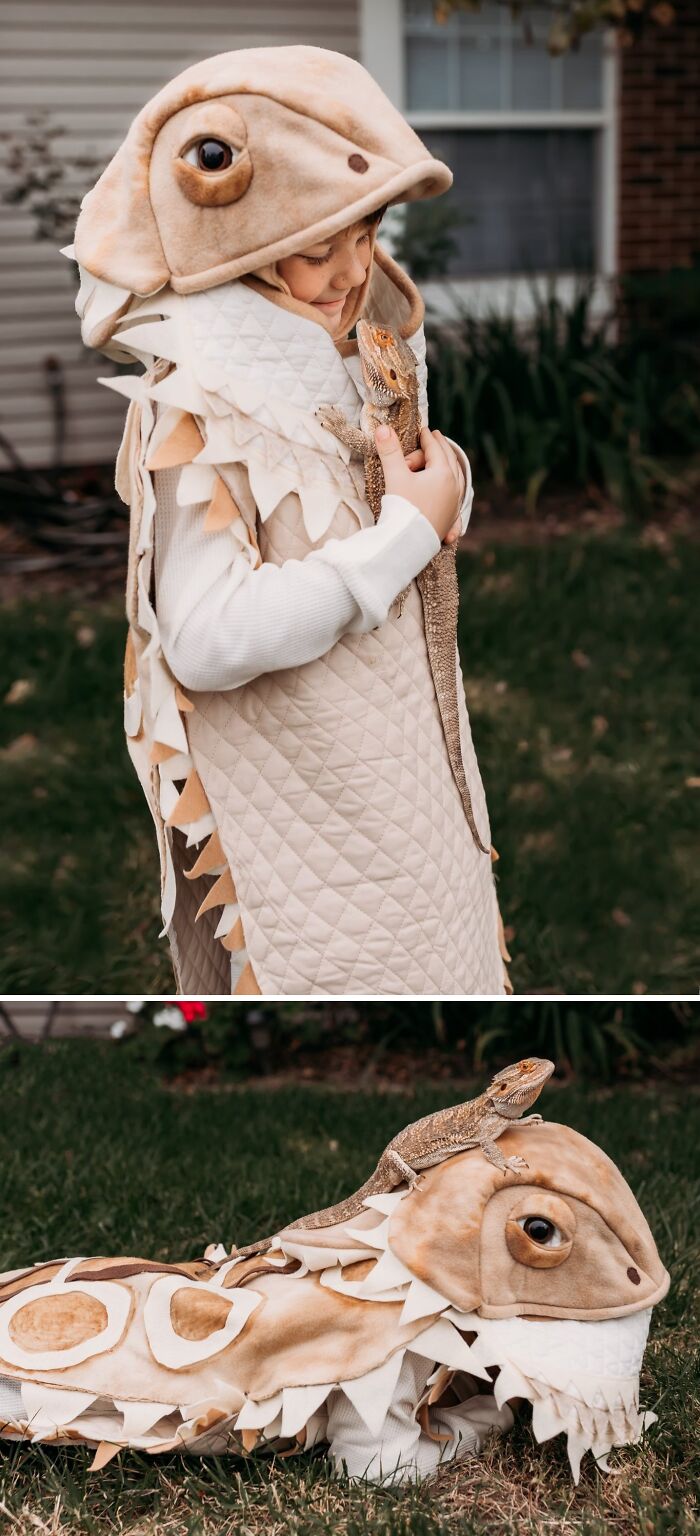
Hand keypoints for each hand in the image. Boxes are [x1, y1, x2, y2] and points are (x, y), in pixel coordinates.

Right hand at [375, 424, 463, 542]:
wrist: (409, 544)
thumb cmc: (403, 509)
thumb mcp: (395, 476)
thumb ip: (389, 451)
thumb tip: (382, 427)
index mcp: (443, 473)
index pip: (435, 448)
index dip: (427, 437)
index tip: (424, 429)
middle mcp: (454, 487)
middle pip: (448, 460)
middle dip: (440, 447)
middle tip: (436, 437)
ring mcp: (454, 504)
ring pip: (457, 477)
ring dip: (450, 465)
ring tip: (447, 458)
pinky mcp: (451, 518)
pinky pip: (457, 497)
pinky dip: (455, 486)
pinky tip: (456, 491)